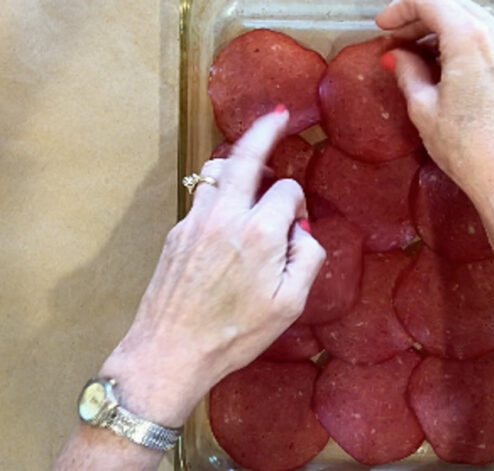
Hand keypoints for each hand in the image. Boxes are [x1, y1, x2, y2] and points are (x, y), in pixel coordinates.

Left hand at [99, 110, 325, 426]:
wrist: (171, 351)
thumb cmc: (235, 334)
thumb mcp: (290, 304)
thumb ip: (308, 257)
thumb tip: (303, 229)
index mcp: (260, 233)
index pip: (287, 190)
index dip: (298, 202)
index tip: (297, 224)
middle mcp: (226, 216)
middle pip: (245, 155)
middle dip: (264, 130)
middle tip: (277, 115)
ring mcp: (196, 220)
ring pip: (217, 171)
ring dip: (237, 163)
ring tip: (252, 169)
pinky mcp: (177, 232)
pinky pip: (201, 196)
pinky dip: (218, 191)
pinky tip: (226, 211)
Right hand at [376, 0, 493, 211]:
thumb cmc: (472, 151)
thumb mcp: (424, 109)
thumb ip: (407, 72)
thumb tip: (398, 58)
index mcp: (471, 38)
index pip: (430, 0)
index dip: (401, 9)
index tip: (386, 24)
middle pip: (456, 8)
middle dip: (423, 20)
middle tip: (399, 41)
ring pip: (478, 26)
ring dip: (447, 35)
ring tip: (424, 61)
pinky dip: (471, 51)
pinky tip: (455, 76)